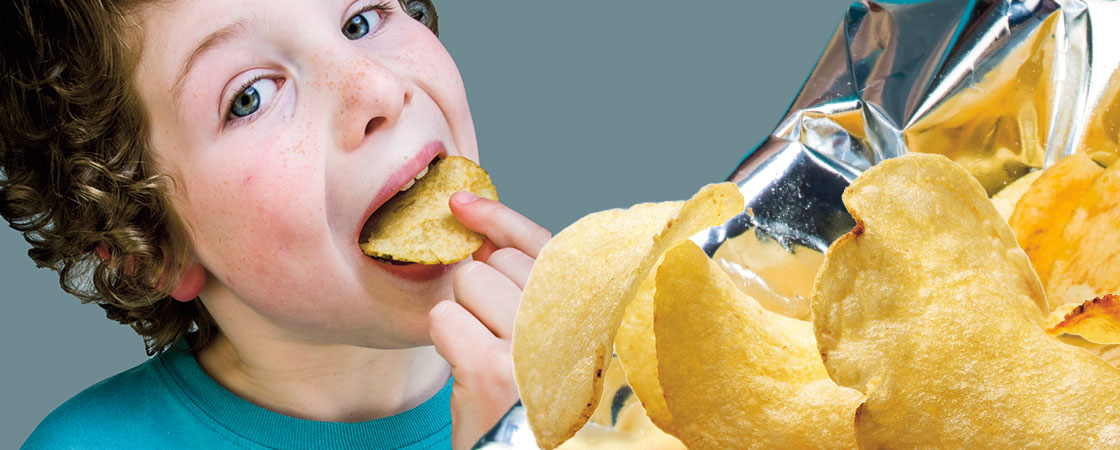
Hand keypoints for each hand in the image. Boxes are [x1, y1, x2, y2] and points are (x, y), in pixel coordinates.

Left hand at [429, 191, 550, 449]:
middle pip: (500, 261)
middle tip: (494, 337)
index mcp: (596, 315)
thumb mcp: (548, 340)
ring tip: (484, 357)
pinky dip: (445, 338)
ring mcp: (535, 348)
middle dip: (481, 289)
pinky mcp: (494, 373)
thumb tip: (481, 232)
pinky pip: (445, 317)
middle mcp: (575, 326)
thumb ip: (529, 288)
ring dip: (463, 315)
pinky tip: (467, 368)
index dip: (500, 218)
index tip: (462, 204)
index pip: (544, 246)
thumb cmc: (532, 404)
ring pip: (469, 281)